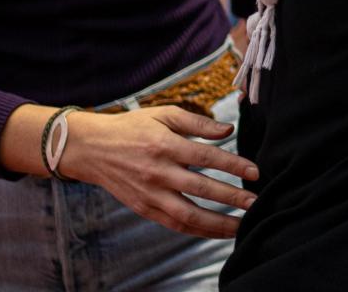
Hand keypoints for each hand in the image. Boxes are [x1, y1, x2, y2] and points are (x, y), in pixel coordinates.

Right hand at [6, 105, 259, 237]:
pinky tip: (216, 232)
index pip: (207, 157)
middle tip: (256, 202)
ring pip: (187, 215)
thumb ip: (197, 123)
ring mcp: (149, 194)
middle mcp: (158, 172)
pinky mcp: (144, 209)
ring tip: (242, 226)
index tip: (255, 172)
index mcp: (164, 145)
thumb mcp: (163, 114)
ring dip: (217, 223)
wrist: (91, 149)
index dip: (234, 165)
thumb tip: (229, 130)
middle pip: (201, 188)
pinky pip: (174, 225)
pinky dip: (197, 231)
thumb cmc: (131, 127)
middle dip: (231, 197)